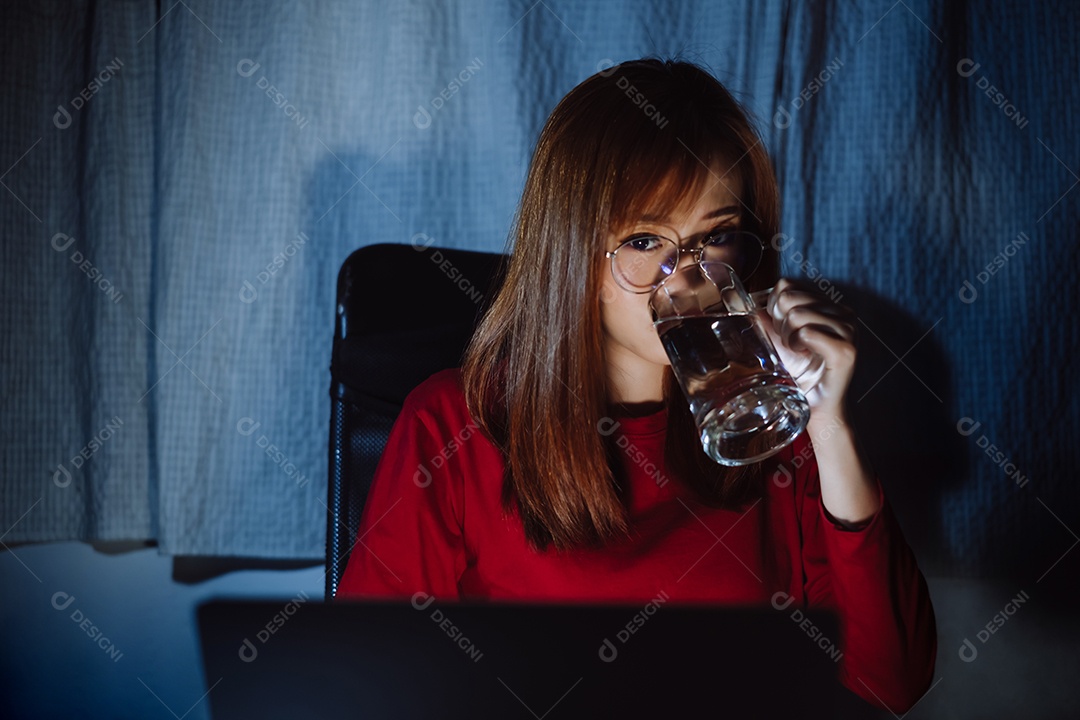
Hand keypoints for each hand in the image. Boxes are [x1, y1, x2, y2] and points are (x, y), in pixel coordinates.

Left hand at [754, 278, 856, 417]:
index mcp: (828, 305)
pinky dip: (798, 345)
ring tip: (799, 352)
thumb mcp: (776, 339)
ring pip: (797, 314)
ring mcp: (848, 329)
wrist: (814, 406)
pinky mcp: (846, 350)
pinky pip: (808, 332)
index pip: (787, 285)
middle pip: (790, 297)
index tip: (783, 332)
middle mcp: (843, 312)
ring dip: (788, 337)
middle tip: (792, 345)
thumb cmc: (796, 372)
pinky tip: (806, 356)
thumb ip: (764, 316)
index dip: (774, 308)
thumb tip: (735, 299)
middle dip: (780, 324)